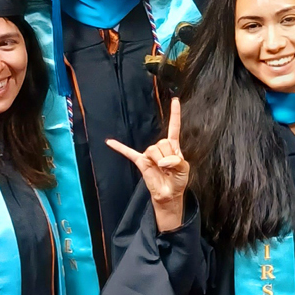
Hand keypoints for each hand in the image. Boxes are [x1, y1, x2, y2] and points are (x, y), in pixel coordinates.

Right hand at [107, 98, 189, 231]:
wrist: (169, 194)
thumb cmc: (178, 180)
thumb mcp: (184, 169)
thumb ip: (177, 162)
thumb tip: (163, 161)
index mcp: (173, 146)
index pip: (174, 127)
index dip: (175, 114)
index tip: (175, 100)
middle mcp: (161, 147)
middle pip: (161, 143)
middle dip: (167, 156)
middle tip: (169, 167)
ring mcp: (150, 154)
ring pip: (152, 149)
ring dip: (158, 160)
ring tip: (161, 169)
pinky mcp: (141, 162)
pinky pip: (129, 153)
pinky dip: (120, 148)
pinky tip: (110, 142)